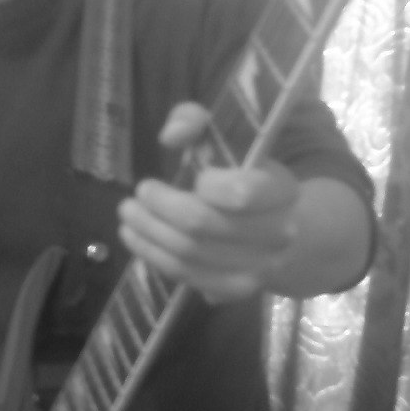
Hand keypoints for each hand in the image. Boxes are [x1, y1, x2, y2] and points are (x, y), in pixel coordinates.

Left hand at [117, 103, 299, 302]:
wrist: (283, 232)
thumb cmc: (244, 178)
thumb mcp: (225, 139)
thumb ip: (195, 120)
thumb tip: (171, 134)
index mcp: (281, 189)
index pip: (242, 193)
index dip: (209, 186)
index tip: (191, 176)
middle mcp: (277, 233)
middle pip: (204, 225)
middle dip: (161, 208)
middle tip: (137, 194)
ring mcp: (258, 267)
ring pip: (190, 254)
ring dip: (150, 234)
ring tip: (127, 215)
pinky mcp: (237, 290)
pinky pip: (189, 277)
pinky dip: (156, 257)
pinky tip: (136, 239)